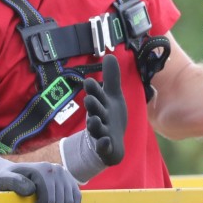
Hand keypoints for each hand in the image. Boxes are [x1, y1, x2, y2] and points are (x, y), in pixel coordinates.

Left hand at [0, 153, 80, 202]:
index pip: (47, 199)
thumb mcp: (2, 179)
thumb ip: (13, 182)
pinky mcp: (68, 181)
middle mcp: (56, 170)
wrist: (11, 171)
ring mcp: (64, 175)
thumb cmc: (4, 178)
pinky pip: (76, 198)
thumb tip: (31, 190)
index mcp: (42, 170)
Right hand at [60, 54, 127, 182]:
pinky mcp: (105, 147)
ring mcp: (101, 133)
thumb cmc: (109, 116)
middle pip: (94, 110)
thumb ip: (111, 77)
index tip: (90, 81)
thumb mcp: (112, 96)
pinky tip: (106, 141)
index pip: (96, 94)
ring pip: (96, 128)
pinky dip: (104, 144)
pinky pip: (103, 147)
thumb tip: (109, 55)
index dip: (93, 89)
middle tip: (89, 100)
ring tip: (95, 120)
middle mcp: (99, 117)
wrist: (110, 142)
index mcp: (101, 104)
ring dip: (95, 124)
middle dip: (92, 105)